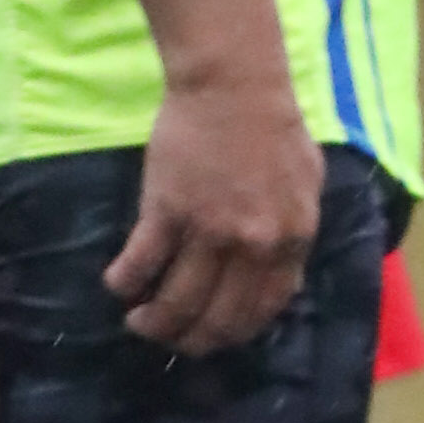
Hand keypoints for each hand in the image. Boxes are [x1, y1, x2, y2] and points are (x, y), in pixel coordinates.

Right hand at [106, 64, 322, 356]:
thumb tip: (280, 271)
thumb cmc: (272, 126)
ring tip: (139, 321)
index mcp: (291, 239)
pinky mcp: (168, 211)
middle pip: (220, 316)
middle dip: (192, 338)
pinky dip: (125, 281)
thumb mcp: (306, 183)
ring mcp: (210, 230)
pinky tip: (117, 284)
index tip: (214, 334)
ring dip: (155, 322)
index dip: (235, 331)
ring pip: (178, 301)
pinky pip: (142, 263)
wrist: (233, 84)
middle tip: (171, 338)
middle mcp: (253, 245)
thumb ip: (293, 231)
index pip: (264, 309)